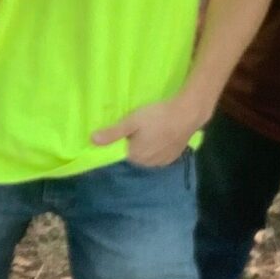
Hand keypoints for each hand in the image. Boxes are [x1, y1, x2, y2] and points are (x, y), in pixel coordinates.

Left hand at [91, 94, 205, 166]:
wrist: (187, 114)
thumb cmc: (156, 116)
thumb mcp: (131, 121)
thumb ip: (112, 133)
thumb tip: (92, 141)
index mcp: (136, 156)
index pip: (123, 151)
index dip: (125, 139)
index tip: (131, 127)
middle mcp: (148, 163)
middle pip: (136, 154)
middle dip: (137, 142)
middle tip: (143, 125)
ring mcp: (163, 162)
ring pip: (149, 155)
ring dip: (149, 145)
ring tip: (154, 128)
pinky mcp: (174, 157)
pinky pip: (161, 155)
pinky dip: (160, 147)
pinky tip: (164, 134)